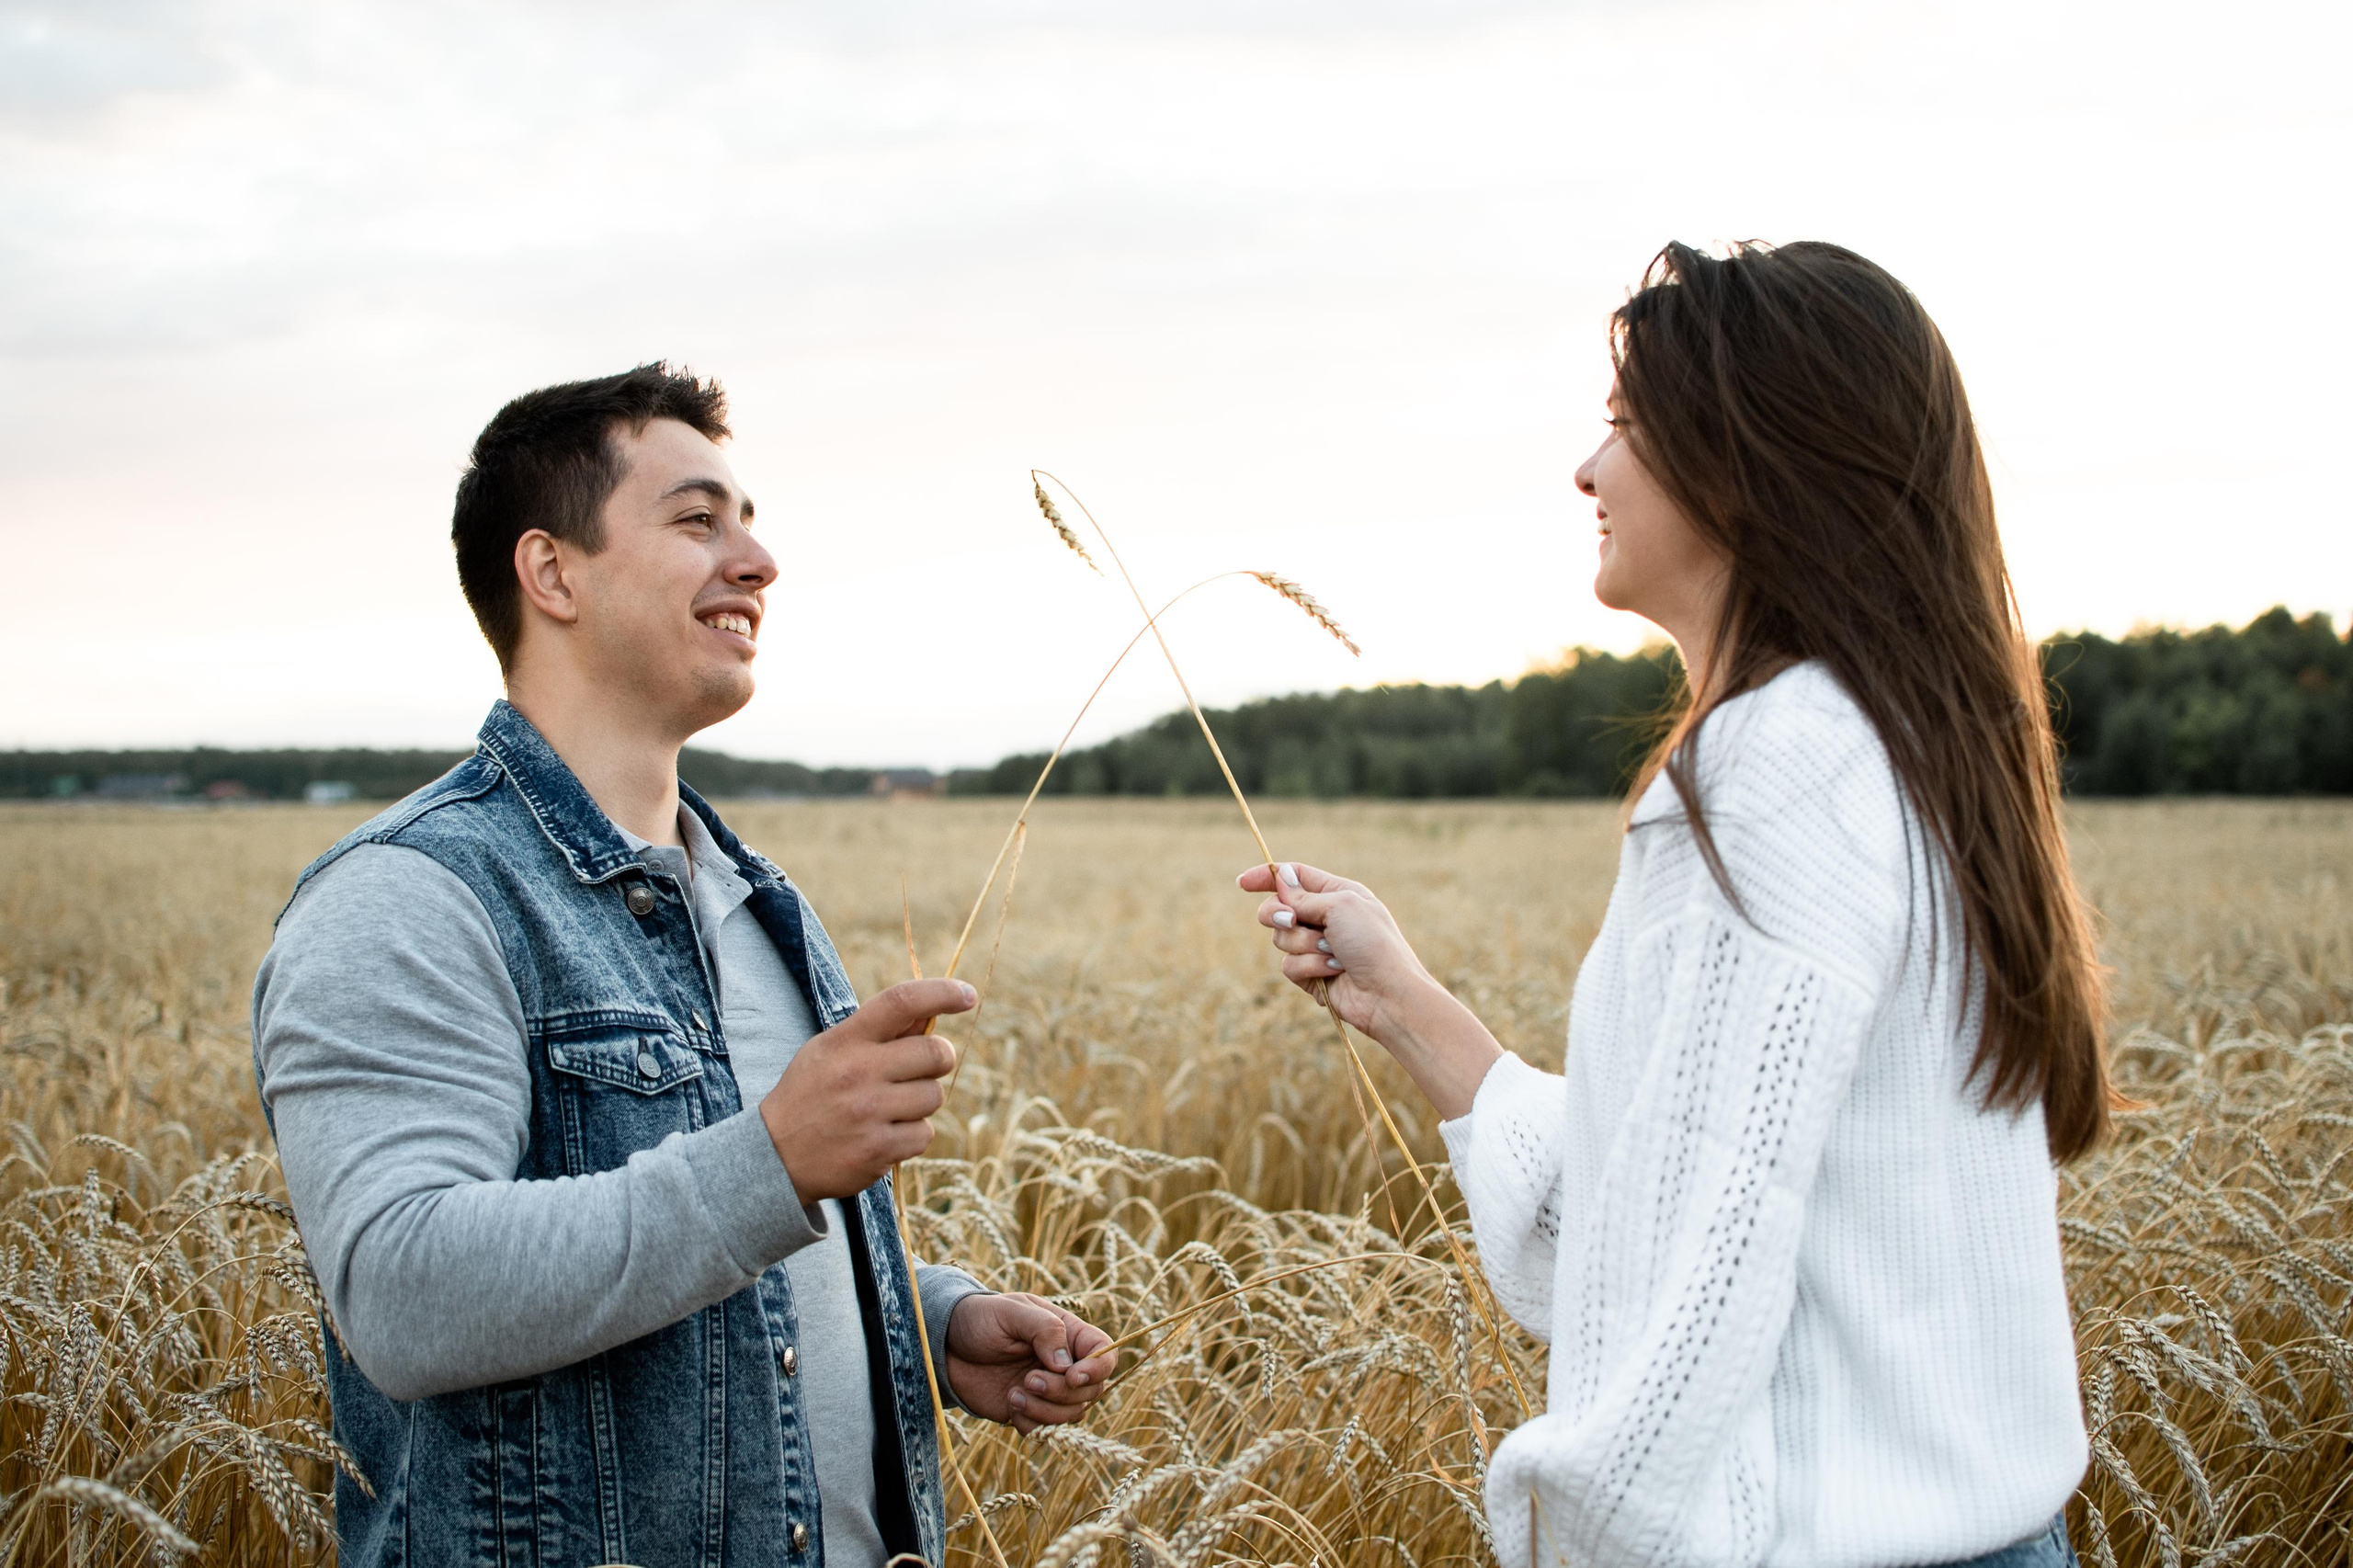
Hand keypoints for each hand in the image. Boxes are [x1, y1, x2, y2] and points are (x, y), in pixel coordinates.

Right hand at [761, 978, 972, 1202]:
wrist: (775, 1156)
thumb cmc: (811, 1093)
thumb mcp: (831, 1050)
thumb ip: (878, 1032)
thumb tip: (930, 1016)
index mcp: (846, 1040)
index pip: (902, 1001)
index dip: (942, 993)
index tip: (967, 995)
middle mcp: (859, 1072)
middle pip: (936, 1053)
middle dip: (937, 1059)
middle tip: (917, 1069)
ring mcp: (869, 1113)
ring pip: (934, 1096)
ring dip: (921, 1102)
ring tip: (888, 1108)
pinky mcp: (878, 1151)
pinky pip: (924, 1134)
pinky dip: (911, 1135)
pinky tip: (883, 1134)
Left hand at [943, 1291, 1117, 1434]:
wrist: (944, 1346)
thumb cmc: (979, 1319)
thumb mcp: (1010, 1312)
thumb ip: (1043, 1330)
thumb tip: (1067, 1364)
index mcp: (1067, 1333)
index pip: (1104, 1352)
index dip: (1097, 1369)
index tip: (1071, 1376)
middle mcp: (1064, 1363)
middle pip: (1090, 1390)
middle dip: (1062, 1392)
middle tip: (1028, 1380)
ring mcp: (1048, 1389)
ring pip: (1071, 1414)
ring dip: (1046, 1411)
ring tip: (1015, 1394)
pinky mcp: (1029, 1410)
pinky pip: (1045, 1429)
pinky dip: (1030, 1423)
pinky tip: (1009, 1404)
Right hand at [1237, 860, 1503, 1120]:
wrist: (1388, 994)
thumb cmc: (1373, 944)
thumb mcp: (1340, 906)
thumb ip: (1304, 895)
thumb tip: (1280, 877)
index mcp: (1337, 894)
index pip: (1294, 877)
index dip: (1266, 878)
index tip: (1242, 883)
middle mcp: (1325, 919)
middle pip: (1278, 908)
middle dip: (1278, 915)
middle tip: (1291, 919)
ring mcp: (1317, 947)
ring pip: (1280, 939)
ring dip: (1304, 945)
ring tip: (1333, 954)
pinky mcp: (1311, 975)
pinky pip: (1289, 966)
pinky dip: (1309, 967)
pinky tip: (1333, 973)